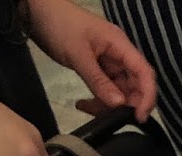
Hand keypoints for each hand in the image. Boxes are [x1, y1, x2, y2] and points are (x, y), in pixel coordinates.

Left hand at [25, 0, 155, 121]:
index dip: (147, 96)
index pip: (144, 73)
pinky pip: (104, 87)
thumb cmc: (59, 26)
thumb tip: (119, 105)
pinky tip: (83, 105)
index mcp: (120, 45)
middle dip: (127, 103)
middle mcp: (119, 54)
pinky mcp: (96, 66)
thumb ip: (98, 81)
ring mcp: (108, 60)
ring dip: (109, 103)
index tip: (139, 117)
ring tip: (89, 110)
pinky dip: (97, 98)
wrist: (34, 11)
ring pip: (119, 88)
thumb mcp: (78, 55)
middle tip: (111, 117)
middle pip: (135, 83)